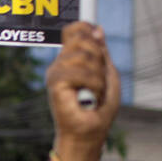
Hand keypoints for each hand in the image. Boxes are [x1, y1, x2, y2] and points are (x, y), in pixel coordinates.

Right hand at [44, 22, 120, 160]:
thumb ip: (101, 52)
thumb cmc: (99, 107)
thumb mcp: (106, 74)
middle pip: (81, 38)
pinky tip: (90, 96)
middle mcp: (61, 63)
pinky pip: (77, 72)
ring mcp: (56, 73)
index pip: (74, 30)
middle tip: (99, 78)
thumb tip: (97, 28)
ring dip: (97, 75)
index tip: (95, 33)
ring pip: (82, 55)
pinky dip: (92, 84)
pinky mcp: (54, 84)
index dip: (85, 28)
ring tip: (95, 91)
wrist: (90, 132)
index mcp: (72, 58)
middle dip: (98, 56)